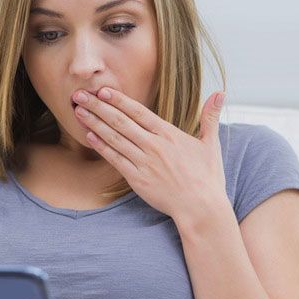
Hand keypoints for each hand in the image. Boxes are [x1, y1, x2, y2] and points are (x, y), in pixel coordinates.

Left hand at [72, 87, 228, 225]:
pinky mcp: (137, 179)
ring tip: (78, 111)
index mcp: (169, 134)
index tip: (102, 90)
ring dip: (94, 123)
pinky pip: (116, 160)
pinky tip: (89, 136)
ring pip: (114, 138)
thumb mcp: (211, 144)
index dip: (119, 100)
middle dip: (98, 106)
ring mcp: (144, 162)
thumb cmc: (207, 177)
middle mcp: (154, 146)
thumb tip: (220, 93)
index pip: (139, 112)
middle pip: (121, 121)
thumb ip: (210, 117)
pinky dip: (102, 147)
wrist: (201, 208)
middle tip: (79, 95)